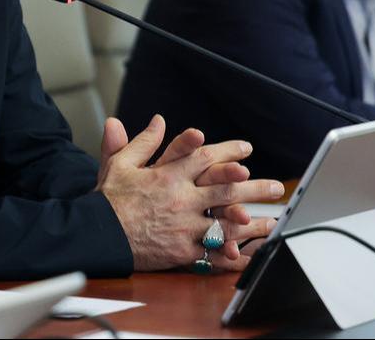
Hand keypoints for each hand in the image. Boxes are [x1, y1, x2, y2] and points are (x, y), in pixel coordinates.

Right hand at [96, 116, 282, 271]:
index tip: (247, 149)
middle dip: (255, 188)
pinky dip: (233, 253)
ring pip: (226, 223)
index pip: (206, 157)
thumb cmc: (108, 199)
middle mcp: (182, 199)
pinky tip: (250, 253)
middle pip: (226, 191)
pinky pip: (213, 252)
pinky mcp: (182, 250)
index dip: (229, 151)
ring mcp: (184, 226)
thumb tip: (158, 120)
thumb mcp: (121, 163)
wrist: (97, 235)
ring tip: (274, 220)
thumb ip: (142, 141)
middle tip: (276, 187)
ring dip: (253, 223)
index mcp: (169, 175)